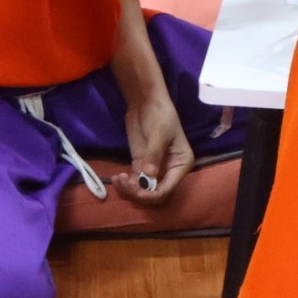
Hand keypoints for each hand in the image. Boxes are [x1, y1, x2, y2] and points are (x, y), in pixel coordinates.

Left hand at [117, 88, 192, 203]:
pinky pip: (135, 181)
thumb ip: (154, 154)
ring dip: (130, 190)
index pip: (168, 189)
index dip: (153, 194)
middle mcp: (170, 172)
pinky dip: (126, 184)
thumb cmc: (160, 115)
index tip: (137, 191)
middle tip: (125, 184)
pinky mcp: (141, 165)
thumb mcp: (159, 133)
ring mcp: (154, 170)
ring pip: (143, 190)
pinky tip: (117, 178)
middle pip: (155, 194)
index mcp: (181, 166)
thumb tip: (149, 175)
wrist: (146, 102)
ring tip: (118, 180)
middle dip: (140, 193)